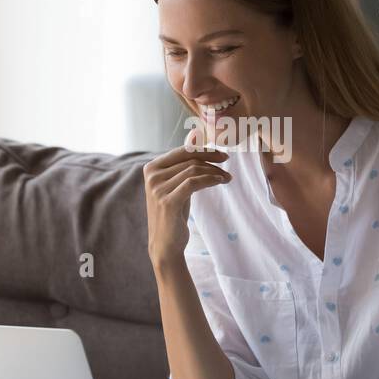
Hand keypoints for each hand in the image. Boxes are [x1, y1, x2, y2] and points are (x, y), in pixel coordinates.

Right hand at [143, 125, 230, 264]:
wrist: (165, 244)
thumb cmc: (173, 213)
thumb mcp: (177, 184)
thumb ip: (184, 163)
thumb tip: (195, 134)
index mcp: (151, 168)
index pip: (182, 151)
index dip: (204, 150)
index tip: (222, 155)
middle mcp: (152, 176)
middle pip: (189, 160)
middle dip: (211, 160)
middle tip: (227, 163)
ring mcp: (157, 189)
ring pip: (193, 170)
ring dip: (214, 172)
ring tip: (226, 178)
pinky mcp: (167, 201)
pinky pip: (194, 183)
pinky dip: (210, 180)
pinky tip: (220, 181)